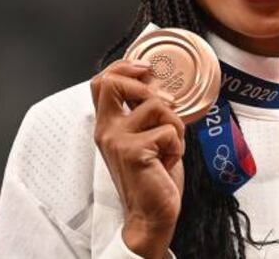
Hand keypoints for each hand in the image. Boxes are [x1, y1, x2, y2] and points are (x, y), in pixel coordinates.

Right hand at [91, 58, 184, 258]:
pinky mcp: (134, 152)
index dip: (123, 66)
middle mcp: (106, 129)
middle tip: (167, 106)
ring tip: (169, 146)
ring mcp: (117, 140)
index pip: (101, 81)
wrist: (151, 213)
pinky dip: (177, 145)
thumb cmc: (152, 174)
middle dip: (147, 86)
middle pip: (112, 82)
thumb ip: (144, 111)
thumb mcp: (145, 135)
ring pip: (155, 105)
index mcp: (108, 123)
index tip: (146, 68)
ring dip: (175, 124)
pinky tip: (168, 162)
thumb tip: (158, 83)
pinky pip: (168, 130)